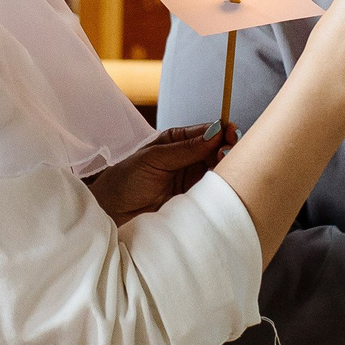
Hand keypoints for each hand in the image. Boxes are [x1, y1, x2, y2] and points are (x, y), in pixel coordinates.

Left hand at [87, 123, 234, 224]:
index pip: (207, 132)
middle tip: (228, 154)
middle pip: (218, 150)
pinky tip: (222, 185)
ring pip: (219, 170)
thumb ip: (185, 148)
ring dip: (226, 169)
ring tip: (225, 169)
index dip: (222, 132)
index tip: (231, 135)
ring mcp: (192, 179)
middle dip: (227, 150)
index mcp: (177, 140)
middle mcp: (188, 158)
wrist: (112, 212)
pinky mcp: (194, 199)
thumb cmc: (125, 181)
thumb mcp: (154, 159)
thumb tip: (215, 133)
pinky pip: (213, 191)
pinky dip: (220, 188)